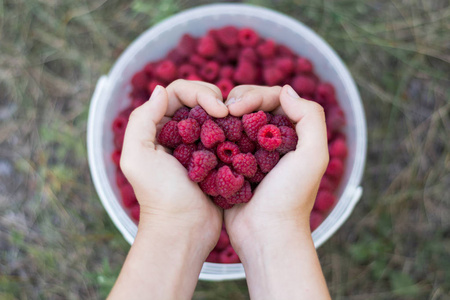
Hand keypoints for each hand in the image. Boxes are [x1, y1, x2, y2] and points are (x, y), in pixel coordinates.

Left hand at [120, 79, 226, 252]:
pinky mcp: (215, 159)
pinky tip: (241, 134)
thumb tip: (160, 89)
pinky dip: (233, 131)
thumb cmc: (160, 196)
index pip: (178, 93)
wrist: (184, 230)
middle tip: (229, 112)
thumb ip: (142, 120)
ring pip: (214, 115)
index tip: (218, 109)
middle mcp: (176, 133)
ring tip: (237, 122)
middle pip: (198, 100)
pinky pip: (226, 135)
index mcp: (156, 128)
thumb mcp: (138, 157)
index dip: (199, 93)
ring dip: (226, 114)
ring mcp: (198, 146)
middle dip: (214, 99)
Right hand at [223, 85, 330, 298]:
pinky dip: (214, 133)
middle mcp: (272, 140)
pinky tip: (206, 131)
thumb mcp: (313, 156)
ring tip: (212, 118)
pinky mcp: (232, 165)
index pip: (274, 100)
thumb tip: (286, 90)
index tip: (237, 106)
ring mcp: (250, 152)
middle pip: (253, 106)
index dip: (255, 95)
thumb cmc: (290, 197)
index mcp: (293, 135)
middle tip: (222, 110)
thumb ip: (310, 118)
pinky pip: (222, 140)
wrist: (265, 234)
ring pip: (235, 120)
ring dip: (223, 115)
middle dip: (237, 101)